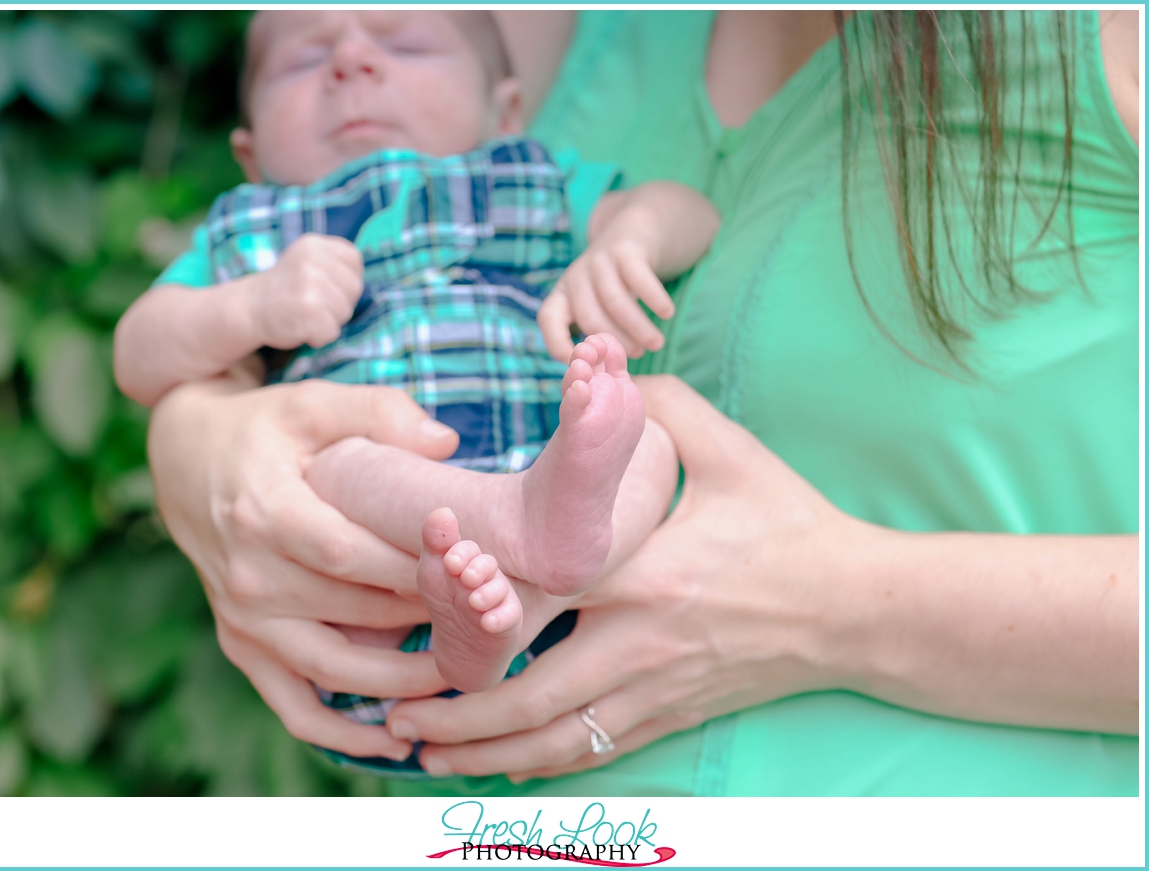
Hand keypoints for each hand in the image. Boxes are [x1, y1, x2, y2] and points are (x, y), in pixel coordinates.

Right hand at [148, 373, 460, 759]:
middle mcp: (247, 576)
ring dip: (402, 684)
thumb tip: (447, 442)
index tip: (475, 574)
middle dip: (428, 623)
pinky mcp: (240, 644)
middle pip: (353, 616)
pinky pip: (291, 704)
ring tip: (465, 677)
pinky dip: (340, 733)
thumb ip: (379, 414)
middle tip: (491, 624)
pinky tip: (395, 738)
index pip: (352, 557)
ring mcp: (241, 619)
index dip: (414, 574)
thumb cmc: (264, 428)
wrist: (185, 459)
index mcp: (267, 514)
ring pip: (333, 670)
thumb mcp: (313, 402)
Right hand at [250, 233, 363, 349]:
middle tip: (310, 304)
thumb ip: (335, 266)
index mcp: (314, 244)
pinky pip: (331, 332)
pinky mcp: (307, 310)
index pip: (354, 262)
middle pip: (354, 289)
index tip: (323, 287)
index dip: (344, 281)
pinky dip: (318, 337)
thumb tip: (368, 283)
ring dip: (328, 321)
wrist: (248, 309)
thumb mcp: (308, 263)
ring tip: (304, 315)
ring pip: (344, 312)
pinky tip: (300, 328)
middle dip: (338, 303)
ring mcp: (309, 285)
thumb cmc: (285, 290)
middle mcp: (312, 261)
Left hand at [385, 375, 851, 777]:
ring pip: (555, 740)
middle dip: (456, 717)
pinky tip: (503, 768)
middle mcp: (640, 643)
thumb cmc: (792, 528)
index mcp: (644, 574)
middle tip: (394, 719)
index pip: (538, 605)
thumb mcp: (734, 453)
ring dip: (485, 755)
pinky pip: (596, 750)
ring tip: (425, 757)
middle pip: (529, 697)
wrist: (859, 609)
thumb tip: (606, 369)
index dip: (469, 619)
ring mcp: (656, 689)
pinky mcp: (673, 714)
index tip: (414, 621)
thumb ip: (665, 405)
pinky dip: (541, 766)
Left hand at [538, 205, 675, 361]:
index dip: (556, 342)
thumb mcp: (598, 303)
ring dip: (637, 327)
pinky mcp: (626, 248)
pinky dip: (654, 299)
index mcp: (564, 293)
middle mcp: (577, 276)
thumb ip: (597, 330)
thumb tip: (605, 374)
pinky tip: (667, 313)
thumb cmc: (618, 282)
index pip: (548, 318)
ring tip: (656, 344)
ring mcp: (600, 259)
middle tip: (637, 356)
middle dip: (614, 341)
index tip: (577, 363)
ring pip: (615, 301)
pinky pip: (639, 278)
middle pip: (590, 316)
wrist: (636, 230)